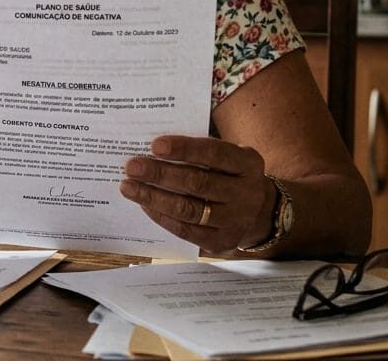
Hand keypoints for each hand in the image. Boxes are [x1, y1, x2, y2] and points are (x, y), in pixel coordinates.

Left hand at [118, 135, 273, 253]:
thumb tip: (154, 149)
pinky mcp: (222, 242)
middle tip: (132, 166)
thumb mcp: (228, 157)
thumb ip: (200, 152)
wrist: (259, 212)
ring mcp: (235, 221)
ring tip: (129, 187)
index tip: (155, 145)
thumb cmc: (230, 175)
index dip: (184, 149)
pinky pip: (186, 230)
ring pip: (189, 209)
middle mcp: (246, 193)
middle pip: (198, 183)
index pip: (214, 153)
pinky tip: (144, 205)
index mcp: (248, 164)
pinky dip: (162, 217)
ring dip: (154, 197)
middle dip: (161, 174)